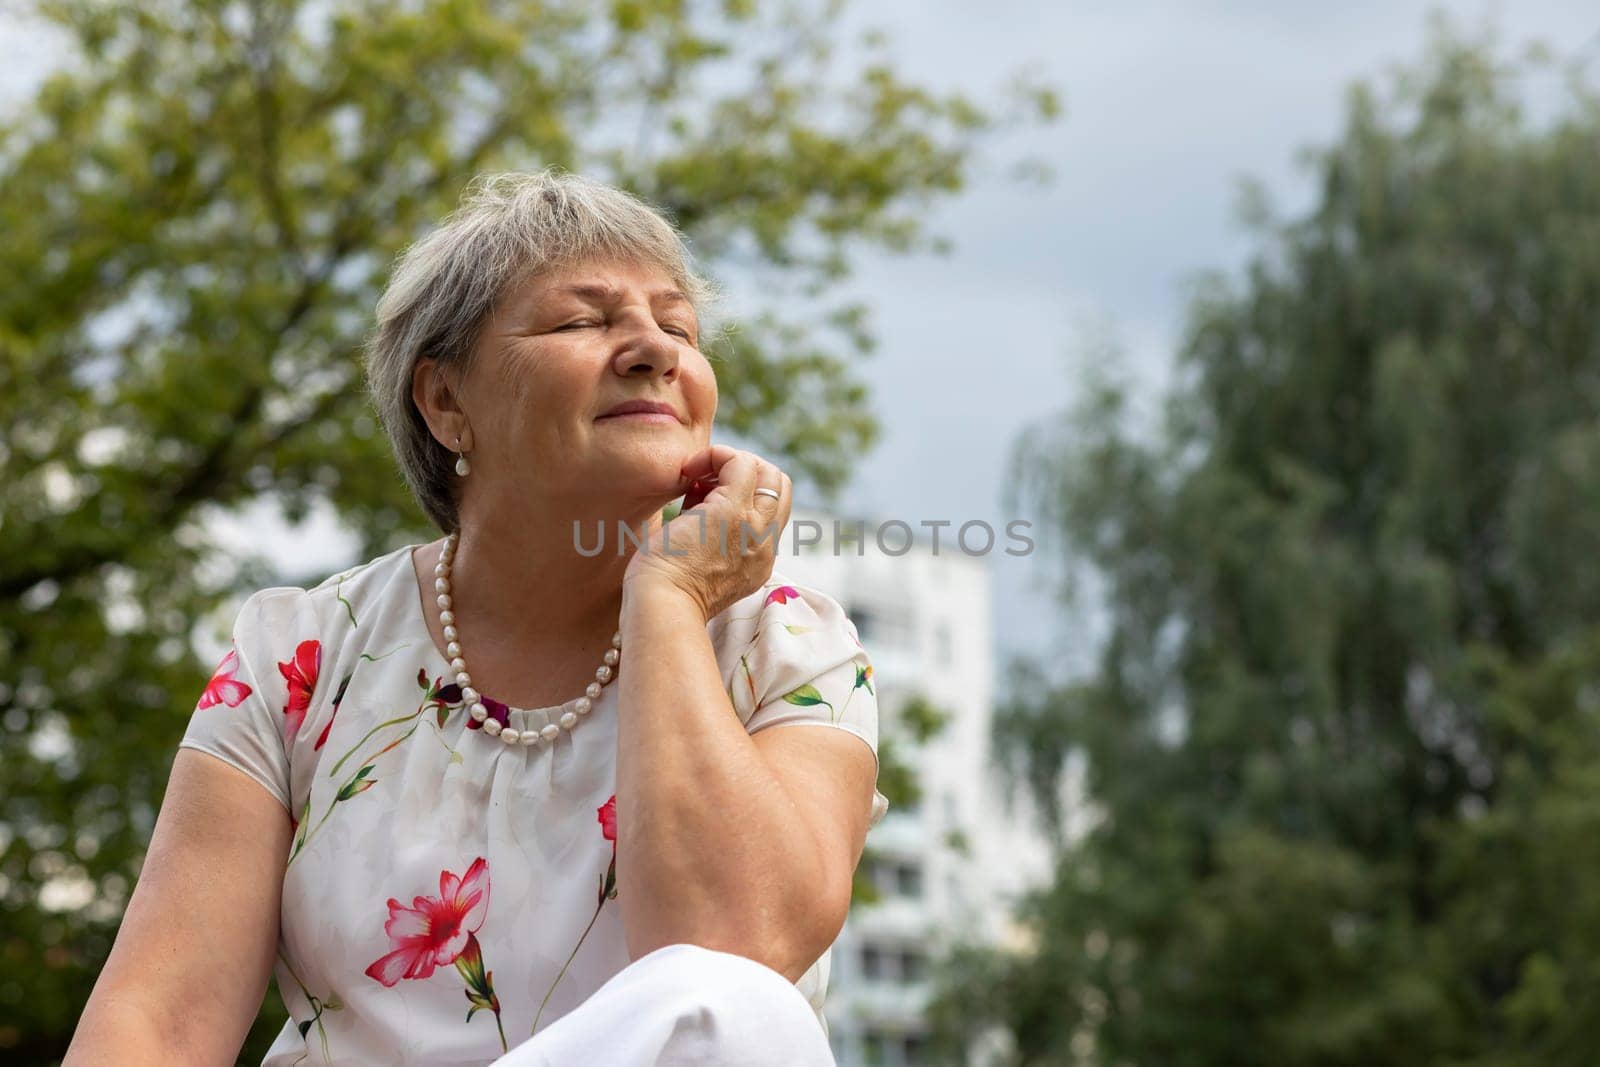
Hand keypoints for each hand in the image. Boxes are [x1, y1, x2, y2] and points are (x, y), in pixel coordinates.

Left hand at [623, 445, 791, 623]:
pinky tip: (688, 470)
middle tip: (706, 481)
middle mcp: (765, 545)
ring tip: (694, 477)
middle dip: (747, 473)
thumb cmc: (665, 593)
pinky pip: (739, 462)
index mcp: (759, 562)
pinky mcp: (732, 510)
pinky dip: (715, 455)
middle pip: (780, 488)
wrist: (662, 607)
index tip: (705, 498)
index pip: (771, 512)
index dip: (745, 494)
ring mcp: (754, 526)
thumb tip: (697, 501)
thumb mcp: (700, 568)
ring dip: (731, 462)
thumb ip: (710, 540)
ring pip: (768, 472)